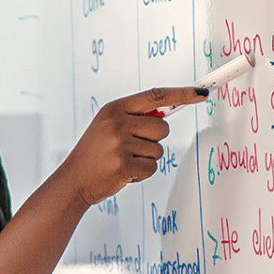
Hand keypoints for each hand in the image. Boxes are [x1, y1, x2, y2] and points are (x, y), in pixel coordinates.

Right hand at [58, 87, 208, 205]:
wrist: (73, 180)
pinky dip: (142, 173)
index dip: (181, 94)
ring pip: (158, 150)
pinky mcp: (124, 166)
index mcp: (114, 109)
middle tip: (132, 148)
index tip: (200, 94)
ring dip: (146, 159)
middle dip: (154, 140)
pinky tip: (124, 173)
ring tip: (123, 161)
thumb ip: (134, 117)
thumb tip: (164, 114)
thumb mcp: (107, 125)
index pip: (155, 96)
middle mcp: (117, 123)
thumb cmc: (93, 153)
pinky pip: (152, 168)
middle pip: (163, 128)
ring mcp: (120, 144)